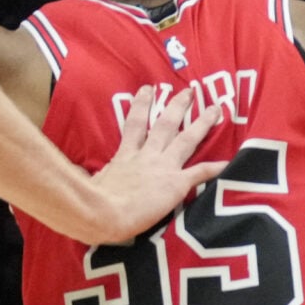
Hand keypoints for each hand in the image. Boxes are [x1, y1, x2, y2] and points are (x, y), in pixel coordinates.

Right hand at [82, 86, 226, 246]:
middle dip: (177, 106)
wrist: (102, 214)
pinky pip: (200, 172)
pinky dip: (216, 167)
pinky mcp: (175, 183)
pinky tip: (231, 161)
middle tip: (189, 90)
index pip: (134, 127)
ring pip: (186, 139)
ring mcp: (162, 167)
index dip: (140, 107)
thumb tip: (74, 172)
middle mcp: (146, 157)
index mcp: (124, 157)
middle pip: (164, 125)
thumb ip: (89, 176)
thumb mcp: (89, 183)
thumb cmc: (91, 203)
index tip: (147, 91)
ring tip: (215, 108)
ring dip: (202, 123)